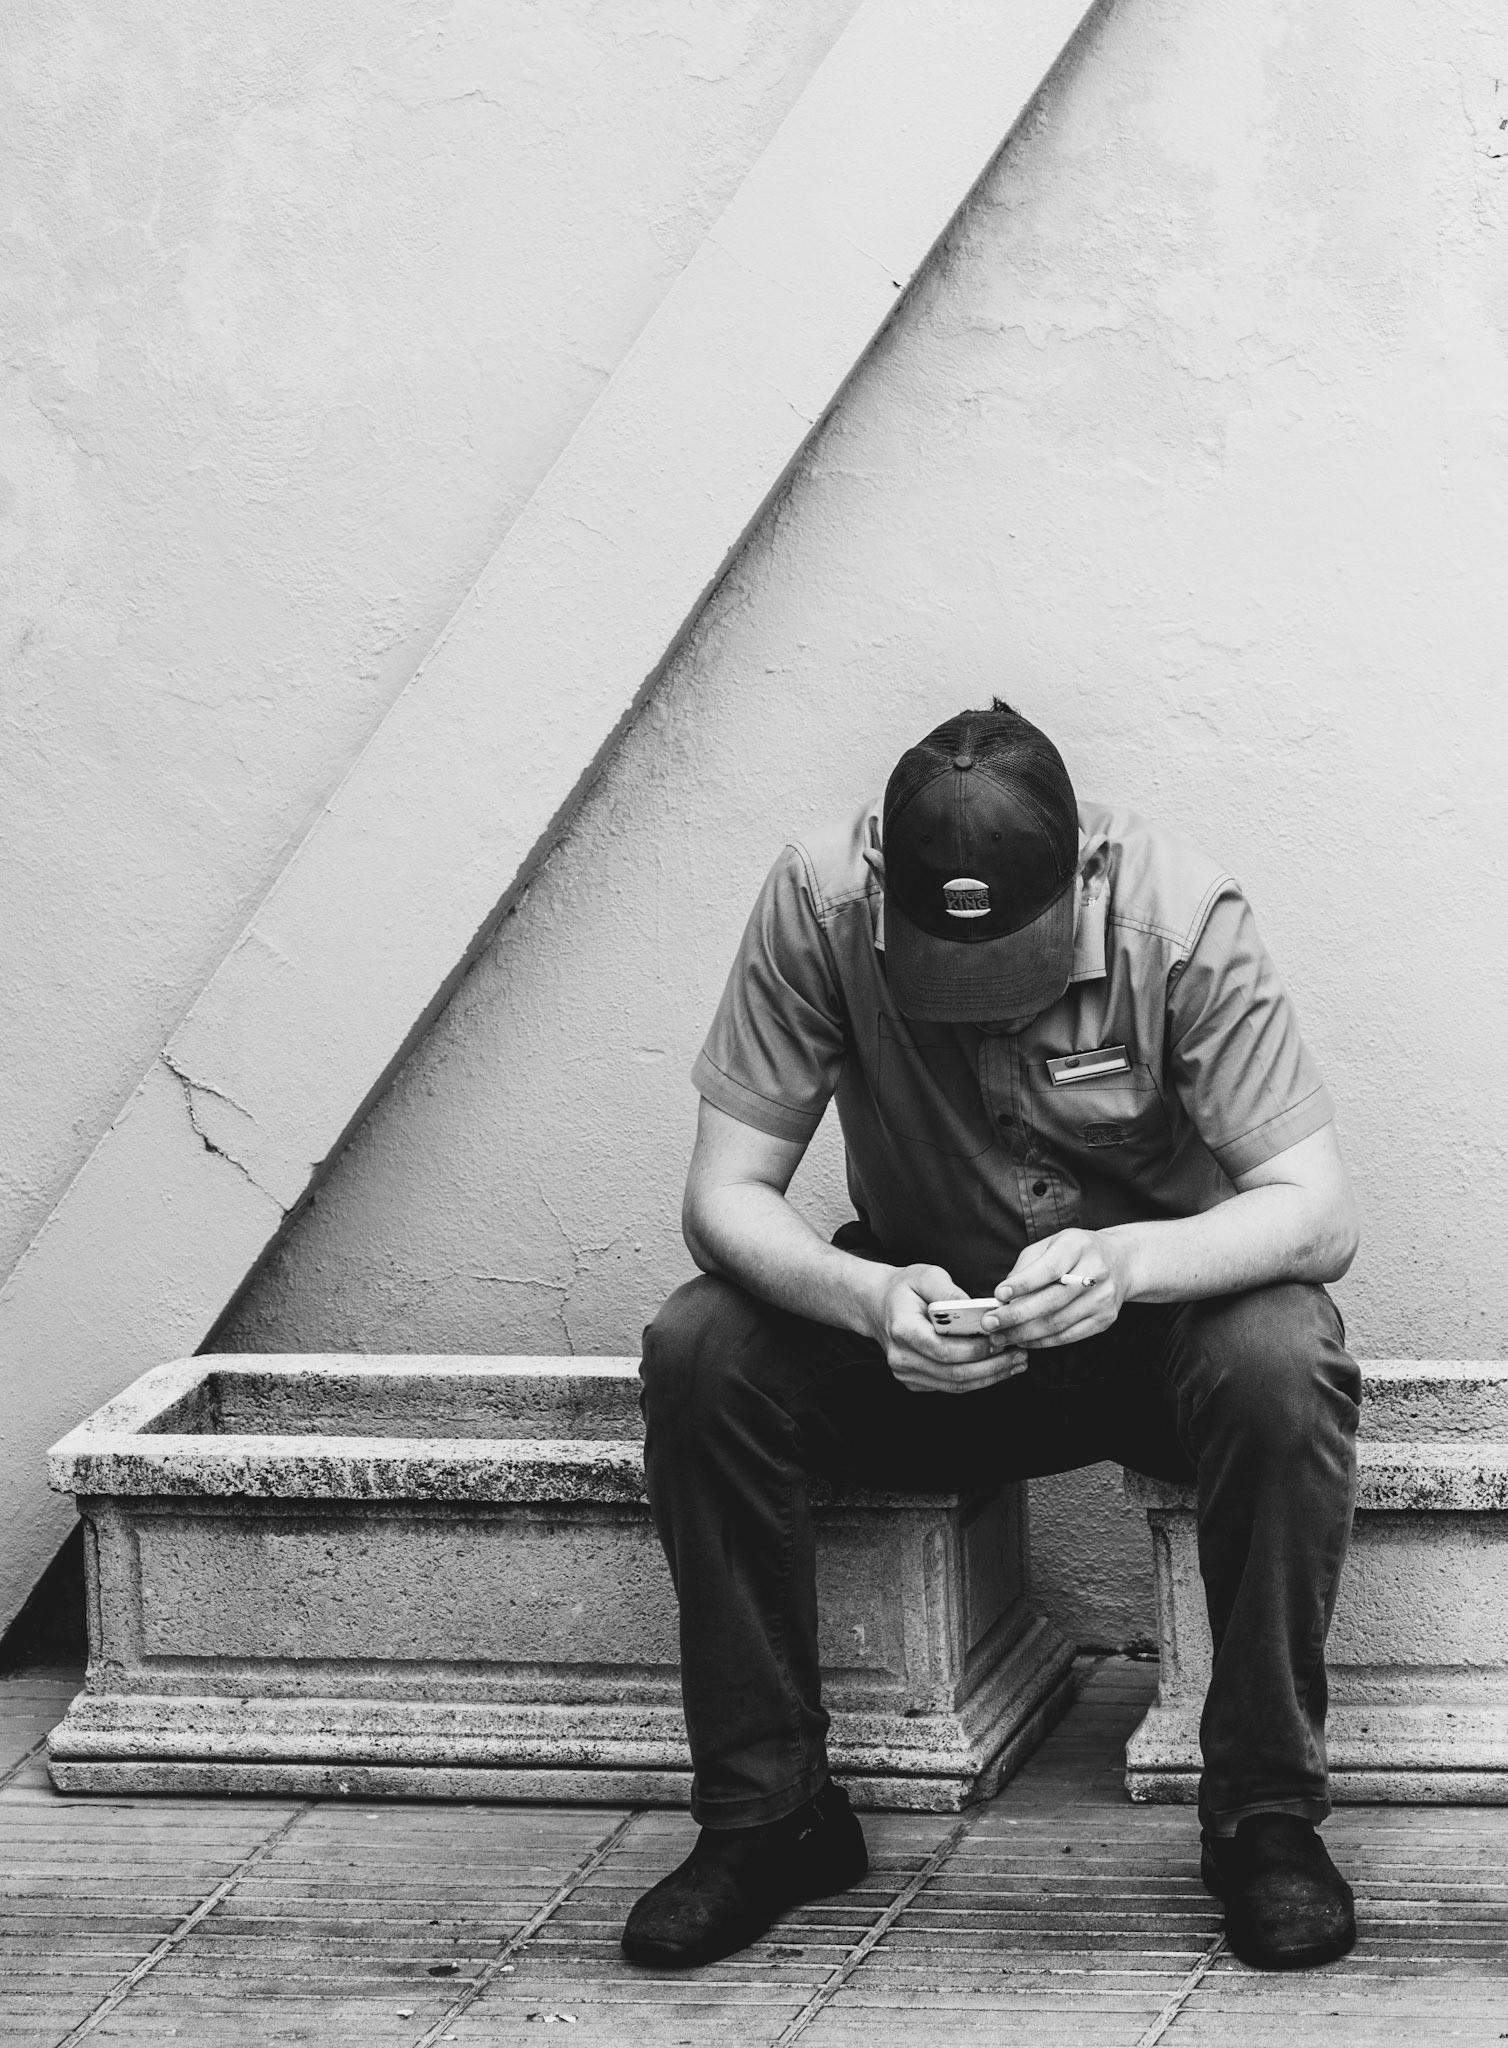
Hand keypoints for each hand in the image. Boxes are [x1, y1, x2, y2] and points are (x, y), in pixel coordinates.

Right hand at [862, 1263, 1028, 1393]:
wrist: (876, 1304)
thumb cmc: (904, 1288)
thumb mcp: (925, 1275)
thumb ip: (949, 1290)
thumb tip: (977, 1308)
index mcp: (903, 1330)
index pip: (944, 1350)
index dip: (976, 1350)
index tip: (1001, 1340)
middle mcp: (902, 1358)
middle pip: (954, 1372)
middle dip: (992, 1367)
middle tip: (1019, 1356)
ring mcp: (906, 1373)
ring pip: (955, 1384)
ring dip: (989, 1377)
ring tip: (1015, 1364)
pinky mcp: (915, 1381)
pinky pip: (950, 1386)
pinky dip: (976, 1380)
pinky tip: (997, 1369)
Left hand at [983, 1229, 1128, 1348]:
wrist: (1119, 1262)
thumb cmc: (1075, 1252)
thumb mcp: (1050, 1245)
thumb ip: (1026, 1266)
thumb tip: (1003, 1295)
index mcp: (1078, 1246)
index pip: (1049, 1268)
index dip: (1023, 1284)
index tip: (998, 1295)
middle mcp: (1096, 1272)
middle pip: (1053, 1300)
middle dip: (1017, 1315)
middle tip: (990, 1323)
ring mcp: (1103, 1299)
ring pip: (1058, 1323)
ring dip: (1024, 1333)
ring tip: (1000, 1336)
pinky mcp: (1105, 1320)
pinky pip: (1068, 1336)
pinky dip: (1042, 1342)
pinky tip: (1023, 1340)